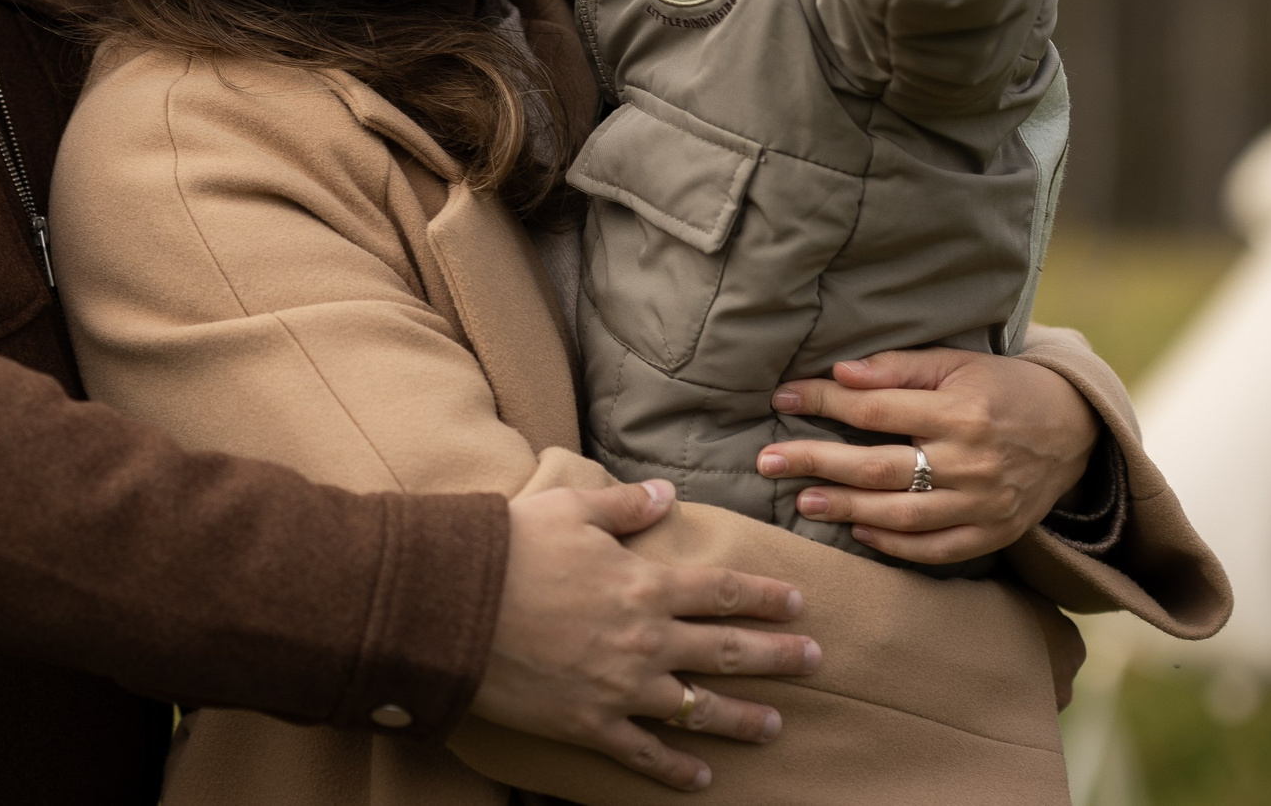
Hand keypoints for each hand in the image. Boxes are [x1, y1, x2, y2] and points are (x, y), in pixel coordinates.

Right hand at [474, 479, 819, 791]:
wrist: (456, 604)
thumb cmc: (511, 547)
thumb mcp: (571, 508)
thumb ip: (624, 506)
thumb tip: (664, 493)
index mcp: (645, 583)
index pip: (721, 591)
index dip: (762, 596)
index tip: (796, 602)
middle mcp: (646, 639)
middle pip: (726, 650)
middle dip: (777, 655)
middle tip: (815, 660)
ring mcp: (622, 687)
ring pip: (699, 708)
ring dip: (743, 718)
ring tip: (775, 724)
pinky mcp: (590, 723)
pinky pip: (645, 753)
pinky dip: (677, 769)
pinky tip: (703, 779)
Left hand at [757, 347, 1097, 562]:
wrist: (1073, 430)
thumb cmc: (1003, 387)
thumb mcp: (957, 362)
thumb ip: (898, 369)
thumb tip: (839, 375)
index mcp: (959, 412)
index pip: (874, 411)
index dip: (822, 403)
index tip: (782, 398)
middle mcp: (970, 462)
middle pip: (877, 468)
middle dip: (816, 463)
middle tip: (768, 462)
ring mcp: (982, 505)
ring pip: (900, 516)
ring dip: (845, 509)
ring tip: (803, 501)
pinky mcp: (992, 534)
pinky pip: (934, 549)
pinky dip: (892, 545)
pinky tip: (857, 531)